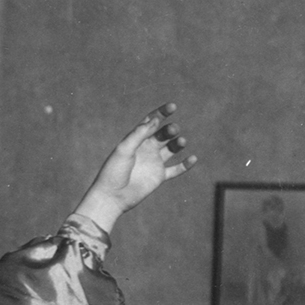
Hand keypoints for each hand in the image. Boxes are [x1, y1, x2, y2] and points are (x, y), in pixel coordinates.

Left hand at [71, 105, 193, 231]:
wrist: (112, 197)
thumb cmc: (113, 172)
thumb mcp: (124, 149)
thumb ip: (139, 134)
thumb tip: (155, 120)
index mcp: (136, 140)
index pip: (151, 122)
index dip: (161, 113)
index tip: (172, 106)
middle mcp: (146, 149)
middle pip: (163, 134)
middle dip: (170, 130)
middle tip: (173, 130)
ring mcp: (153, 162)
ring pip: (171, 149)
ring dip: (178, 144)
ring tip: (181, 141)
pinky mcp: (158, 177)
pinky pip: (175, 169)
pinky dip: (185, 165)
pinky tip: (193, 159)